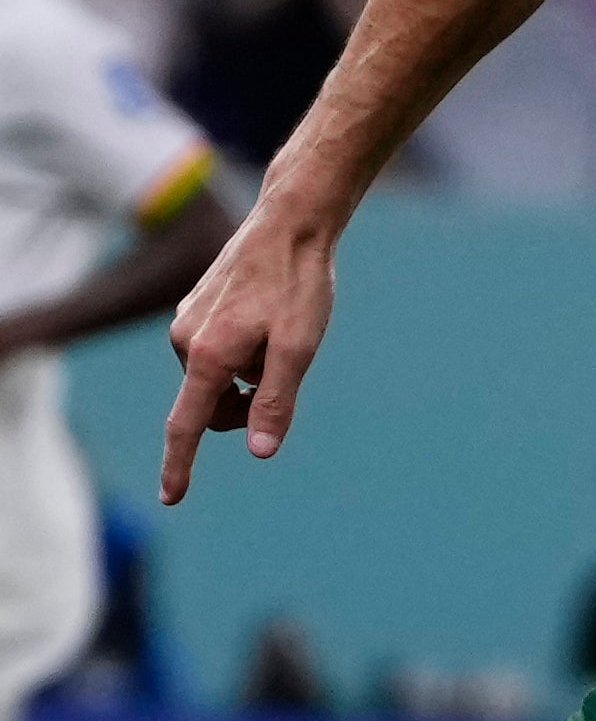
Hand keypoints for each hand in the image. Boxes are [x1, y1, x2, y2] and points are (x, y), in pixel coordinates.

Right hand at [162, 199, 337, 502]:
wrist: (290, 223)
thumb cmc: (298, 284)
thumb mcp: (299, 348)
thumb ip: (275, 401)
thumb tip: (258, 451)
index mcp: (207, 355)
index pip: (187, 424)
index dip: (180, 464)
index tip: (171, 497)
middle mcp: (184, 341)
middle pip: (212, 403)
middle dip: (245, 402)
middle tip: (284, 369)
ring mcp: (187, 322)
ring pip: (218, 374)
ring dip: (248, 370)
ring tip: (280, 330)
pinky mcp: (194, 308)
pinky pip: (217, 348)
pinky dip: (244, 349)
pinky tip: (268, 316)